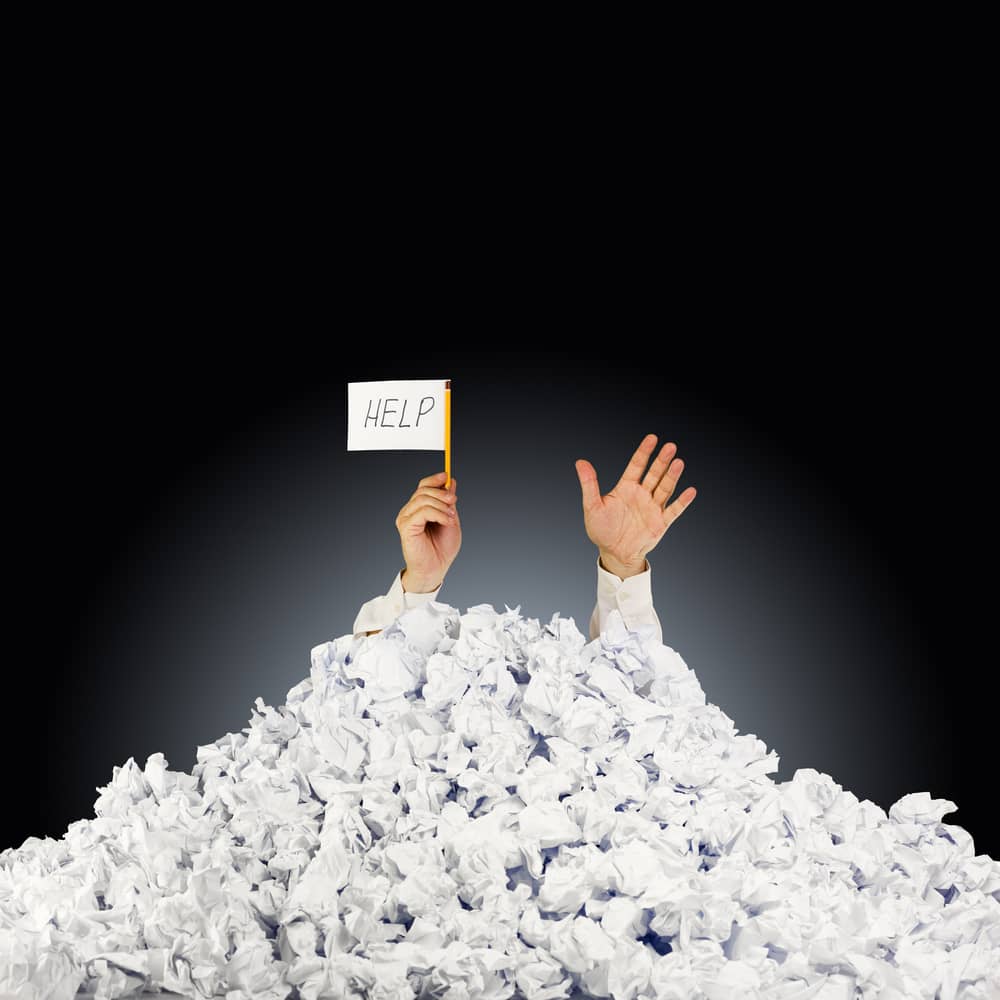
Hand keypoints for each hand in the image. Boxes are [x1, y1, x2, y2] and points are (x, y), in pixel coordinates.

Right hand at [396, 471, 460, 592]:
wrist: (436, 569)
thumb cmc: (442, 549)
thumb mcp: (450, 519)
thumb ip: (448, 502)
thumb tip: (450, 482)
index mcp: (419, 509)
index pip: (423, 486)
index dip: (434, 479)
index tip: (446, 476)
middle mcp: (410, 512)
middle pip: (423, 490)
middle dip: (441, 492)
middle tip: (454, 501)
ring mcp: (406, 519)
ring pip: (423, 499)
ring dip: (442, 505)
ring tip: (451, 516)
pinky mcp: (406, 527)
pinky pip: (423, 511)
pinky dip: (438, 514)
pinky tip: (447, 521)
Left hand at [575, 434, 695, 577]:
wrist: (614, 553)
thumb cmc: (601, 529)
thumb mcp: (592, 506)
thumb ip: (589, 484)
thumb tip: (580, 462)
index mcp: (626, 488)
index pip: (636, 465)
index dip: (644, 452)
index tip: (652, 438)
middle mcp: (642, 495)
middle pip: (654, 474)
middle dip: (661, 461)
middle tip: (670, 446)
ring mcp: (652, 507)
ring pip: (664, 488)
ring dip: (672, 476)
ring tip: (679, 462)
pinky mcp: (660, 522)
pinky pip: (673, 510)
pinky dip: (682, 501)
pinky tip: (691, 491)